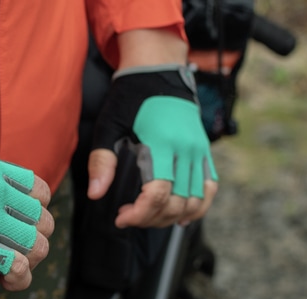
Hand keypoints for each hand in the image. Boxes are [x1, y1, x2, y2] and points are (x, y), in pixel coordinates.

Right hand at [0, 156, 52, 290]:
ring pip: (37, 247)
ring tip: (6, 268)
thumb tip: (7, 173)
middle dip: (33, 241)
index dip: (35, 212)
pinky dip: (16, 279)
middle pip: (44, 222)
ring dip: (27, 262)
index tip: (19, 224)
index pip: (40, 192)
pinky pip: (18, 268)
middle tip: (12, 250)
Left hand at [88, 65, 217, 227]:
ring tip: (149, 216)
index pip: (158, 193)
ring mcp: (199, 150)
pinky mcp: (204, 151)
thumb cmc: (130, 98)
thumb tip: (96, 194)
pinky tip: (180, 217)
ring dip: (172, 217)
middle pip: (177, 202)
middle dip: (151, 218)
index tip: (121, 217)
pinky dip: (199, 206)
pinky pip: (210, 186)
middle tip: (129, 216)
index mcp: (162, 142)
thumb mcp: (109, 125)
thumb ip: (102, 160)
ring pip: (196, 200)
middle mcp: (186, 148)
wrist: (158, 71)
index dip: (139, 213)